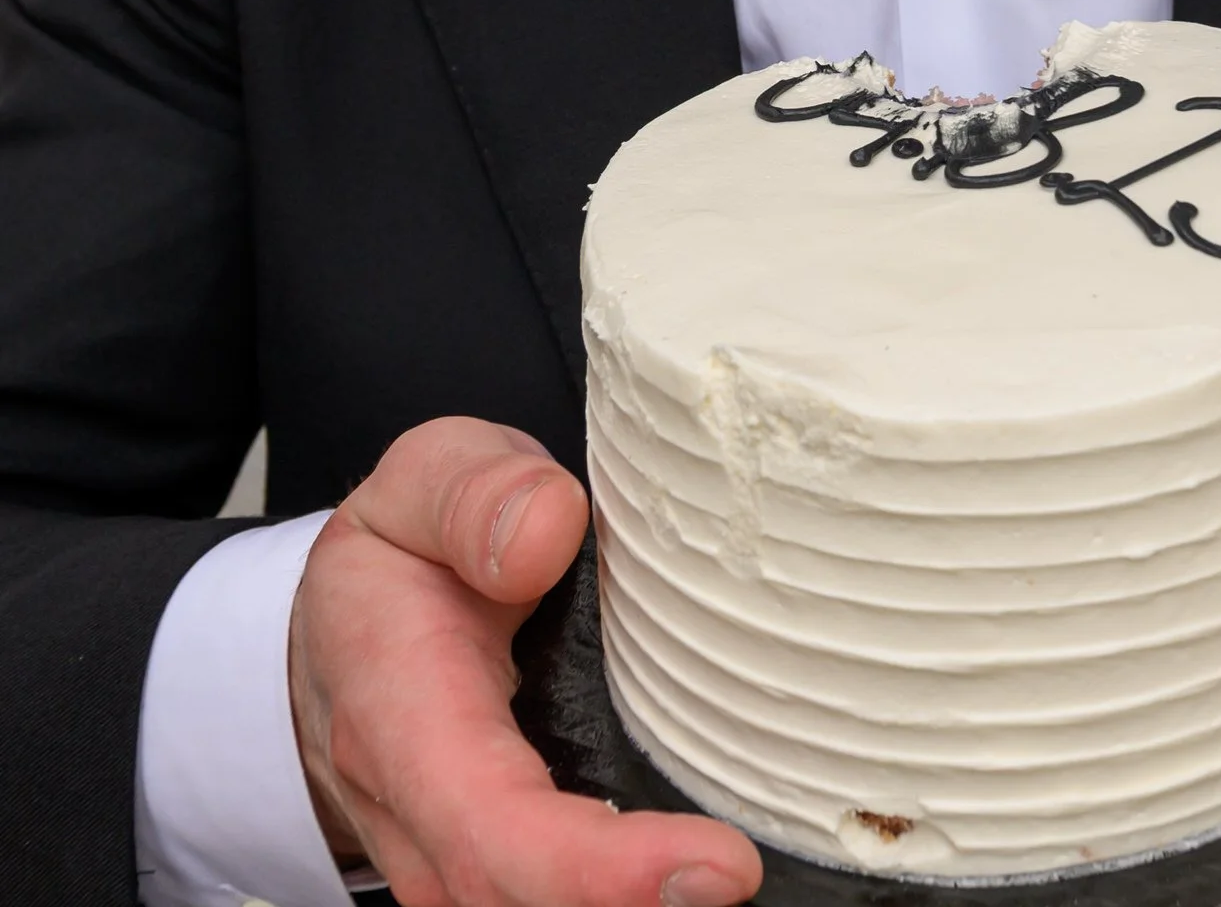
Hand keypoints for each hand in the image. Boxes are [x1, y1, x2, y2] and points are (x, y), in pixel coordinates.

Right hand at [289, 415, 761, 906]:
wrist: (346, 632)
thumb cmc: (403, 557)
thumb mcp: (424, 478)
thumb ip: (476, 492)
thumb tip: (547, 534)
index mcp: (403, 718)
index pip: (494, 828)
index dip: (600, 869)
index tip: (721, 863)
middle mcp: (425, 823)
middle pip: (525, 905)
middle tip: (751, 878)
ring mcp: (459, 867)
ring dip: (639, 906)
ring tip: (739, 881)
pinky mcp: (503, 876)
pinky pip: (561, 901)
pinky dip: (633, 894)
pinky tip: (702, 875)